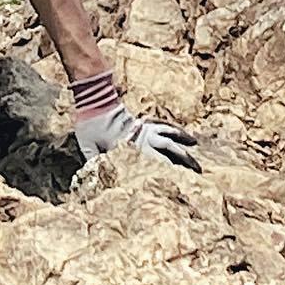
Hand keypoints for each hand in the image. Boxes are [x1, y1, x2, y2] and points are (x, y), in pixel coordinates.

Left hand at [75, 103, 200, 171]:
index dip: (167, 175)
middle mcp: (143, 138)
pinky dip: (178, 132)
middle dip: (184, 165)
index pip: (153, 164)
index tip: (180, 186)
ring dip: (185, 150)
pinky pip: (166, 126)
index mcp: (132, 147)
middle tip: (197, 179)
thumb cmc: (89, 123)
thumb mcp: (87, 145)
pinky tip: (188, 138)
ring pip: (172, 139)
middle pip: (170, 152)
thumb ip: (94, 162)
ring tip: (197, 163)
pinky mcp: (145, 123)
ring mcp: (146, 129)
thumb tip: (96, 178)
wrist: (94, 98)